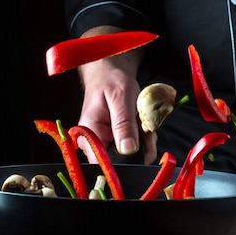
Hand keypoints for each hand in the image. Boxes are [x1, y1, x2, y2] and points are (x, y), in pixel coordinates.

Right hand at [76, 26, 157, 164]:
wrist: (109, 72)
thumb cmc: (111, 81)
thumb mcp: (120, 98)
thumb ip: (124, 124)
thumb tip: (128, 150)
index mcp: (89, 132)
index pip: (103, 162)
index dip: (124, 162)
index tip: (141, 149)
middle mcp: (93, 141)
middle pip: (119, 160)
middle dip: (139, 148)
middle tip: (146, 129)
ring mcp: (104, 141)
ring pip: (129, 154)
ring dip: (143, 141)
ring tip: (143, 121)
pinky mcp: (115, 139)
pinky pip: (132, 147)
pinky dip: (143, 138)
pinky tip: (142, 125)